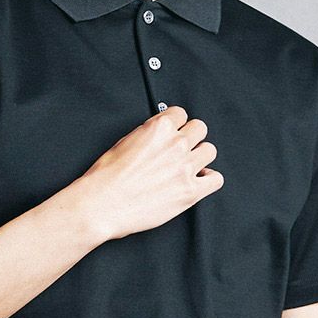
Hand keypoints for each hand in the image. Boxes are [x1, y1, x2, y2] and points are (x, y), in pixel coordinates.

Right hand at [78, 105, 223, 241]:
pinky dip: (209, 179)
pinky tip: (198, 182)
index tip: (173, 132)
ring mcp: (185, 167)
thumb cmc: (105, 177)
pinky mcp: (190, 191)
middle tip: (182, 149)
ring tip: (189, 166)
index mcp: (158, 128)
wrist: (102, 204)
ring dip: (201, 157)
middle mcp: (176, 144)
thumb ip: (147, 135)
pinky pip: (216, 179)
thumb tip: (157, 136)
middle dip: (191, 137)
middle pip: (200, 128)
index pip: (181, 113)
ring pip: (210, 150)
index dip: (176, 124)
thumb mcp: (124, 142)